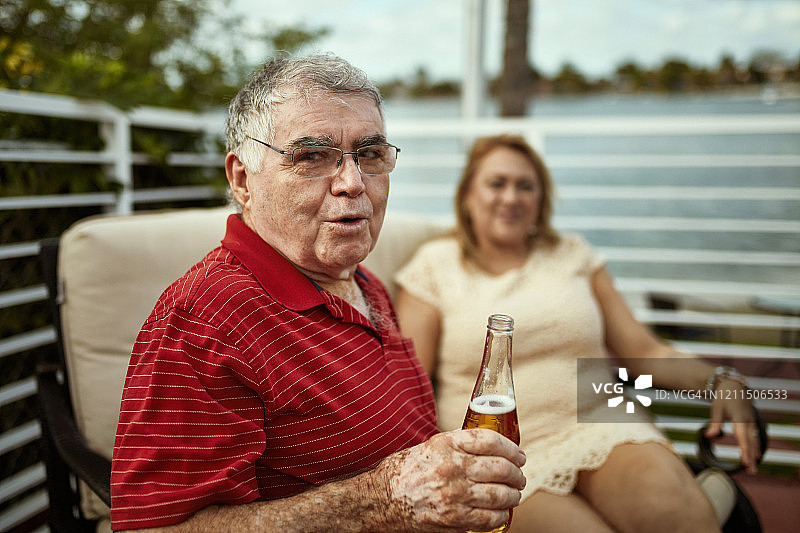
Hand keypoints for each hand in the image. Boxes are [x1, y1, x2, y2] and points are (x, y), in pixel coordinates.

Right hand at [376, 428, 525, 531]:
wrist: (383, 498)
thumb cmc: (408, 470)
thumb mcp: (433, 446)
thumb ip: (460, 445)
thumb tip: (493, 448)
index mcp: (447, 444)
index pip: (491, 440)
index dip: (511, 448)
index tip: (518, 455)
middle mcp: (452, 467)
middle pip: (500, 468)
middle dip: (517, 474)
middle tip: (519, 477)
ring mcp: (454, 494)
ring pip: (500, 494)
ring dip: (513, 495)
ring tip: (514, 494)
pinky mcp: (453, 518)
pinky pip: (489, 517)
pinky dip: (501, 515)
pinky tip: (501, 511)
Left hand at [704, 379, 760, 473]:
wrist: (733, 386)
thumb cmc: (723, 397)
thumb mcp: (716, 409)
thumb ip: (714, 424)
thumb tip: (708, 436)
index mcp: (740, 418)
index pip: (743, 438)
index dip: (745, 451)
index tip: (745, 463)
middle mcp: (749, 422)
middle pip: (751, 442)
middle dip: (751, 458)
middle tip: (751, 472)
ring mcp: (752, 422)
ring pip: (754, 441)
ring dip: (754, 454)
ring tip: (753, 468)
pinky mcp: (752, 422)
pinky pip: (755, 437)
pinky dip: (755, 447)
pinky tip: (756, 456)